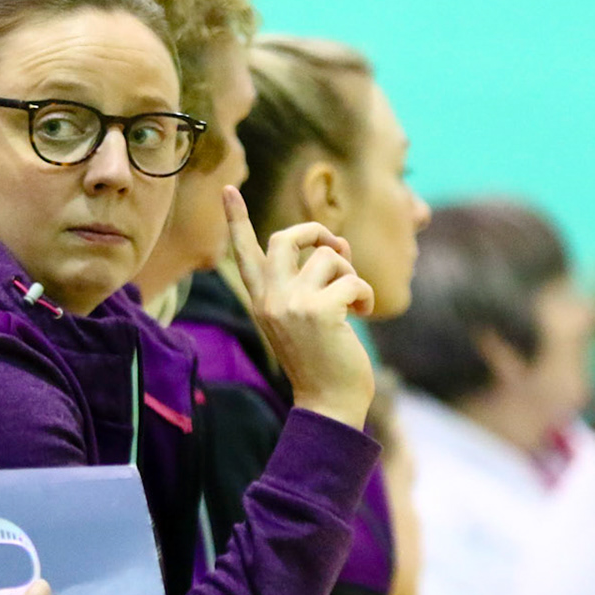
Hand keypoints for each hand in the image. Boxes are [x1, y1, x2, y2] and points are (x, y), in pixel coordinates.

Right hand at [224, 185, 374, 429]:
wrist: (328, 404)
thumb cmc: (321, 362)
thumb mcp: (302, 318)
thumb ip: (306, 282)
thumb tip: (335, 246)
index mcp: (261, 301)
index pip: (244, 254)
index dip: (236, 220)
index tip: (228, 189)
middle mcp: (270, 299)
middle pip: (287, 237)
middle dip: (317, 231)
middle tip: (337, 247)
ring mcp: (292, 304)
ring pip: (329, 257)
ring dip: (351, 274)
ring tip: (354, 302)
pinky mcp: (319, 311)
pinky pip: (353, 280)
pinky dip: (366, 295)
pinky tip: (363, 314)